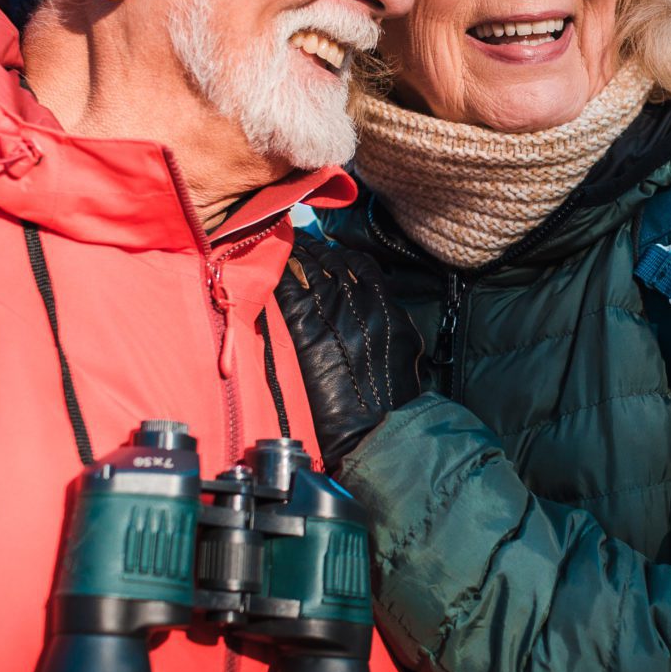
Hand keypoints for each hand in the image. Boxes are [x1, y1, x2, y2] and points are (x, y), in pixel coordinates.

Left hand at [273, 232, 423, 470]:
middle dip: (315, 250)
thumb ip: (388, 325)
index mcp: (387, 310)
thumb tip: (373, 309)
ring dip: (294, 256)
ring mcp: (333, 314)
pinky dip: (278, 276)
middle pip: (333, 261)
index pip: (362, 266)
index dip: (342, 256)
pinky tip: (268, 269)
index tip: (328, 251)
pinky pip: (287, 289)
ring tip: (283, 249)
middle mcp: (362, 304)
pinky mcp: (304, 329)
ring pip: (309, 269)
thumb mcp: (402, 352)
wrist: (375, 430)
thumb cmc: (390, 402)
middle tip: (298, 241)